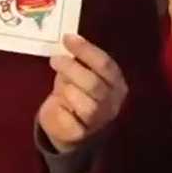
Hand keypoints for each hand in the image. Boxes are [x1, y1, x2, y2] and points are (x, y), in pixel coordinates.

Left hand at [37, 34, 127, 152]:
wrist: (70, 128)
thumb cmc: (76, 93)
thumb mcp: (81, 74)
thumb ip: (80, 61)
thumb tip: (68, 41)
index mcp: (116, 83)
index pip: (105, 64)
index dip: (86, 50)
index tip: (67, 38)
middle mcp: (112, 102)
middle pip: (94, 84)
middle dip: (72, 69)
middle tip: (55, 59)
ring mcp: (99, 121)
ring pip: (86, 104)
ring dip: (67, 90)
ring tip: (58, 85)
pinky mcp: (81, 134)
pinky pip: (70, 120)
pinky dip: (61, 109)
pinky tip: (57, 104)